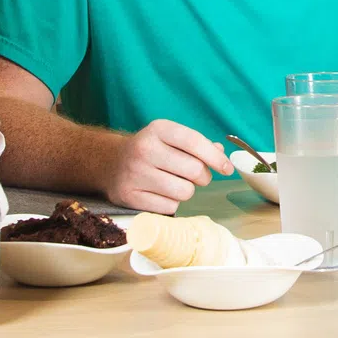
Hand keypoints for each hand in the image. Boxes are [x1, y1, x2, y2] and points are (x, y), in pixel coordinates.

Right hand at [111, 120, 232, 212]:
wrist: (110, 163)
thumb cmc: (150, 151)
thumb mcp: (170, 138)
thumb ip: (197, 145)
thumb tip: (221, 155)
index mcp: (158, 129)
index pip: (195, 142)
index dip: (216, 158)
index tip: (227, 169)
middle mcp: (145, 149)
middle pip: (195, 170)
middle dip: (202, 176)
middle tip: (194, 176)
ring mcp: (135, 173)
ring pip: (184, 192)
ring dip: (186, 191)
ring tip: (174, 183)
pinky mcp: (130, 196)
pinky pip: (170, 208)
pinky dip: (171, 204)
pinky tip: (159, 194)